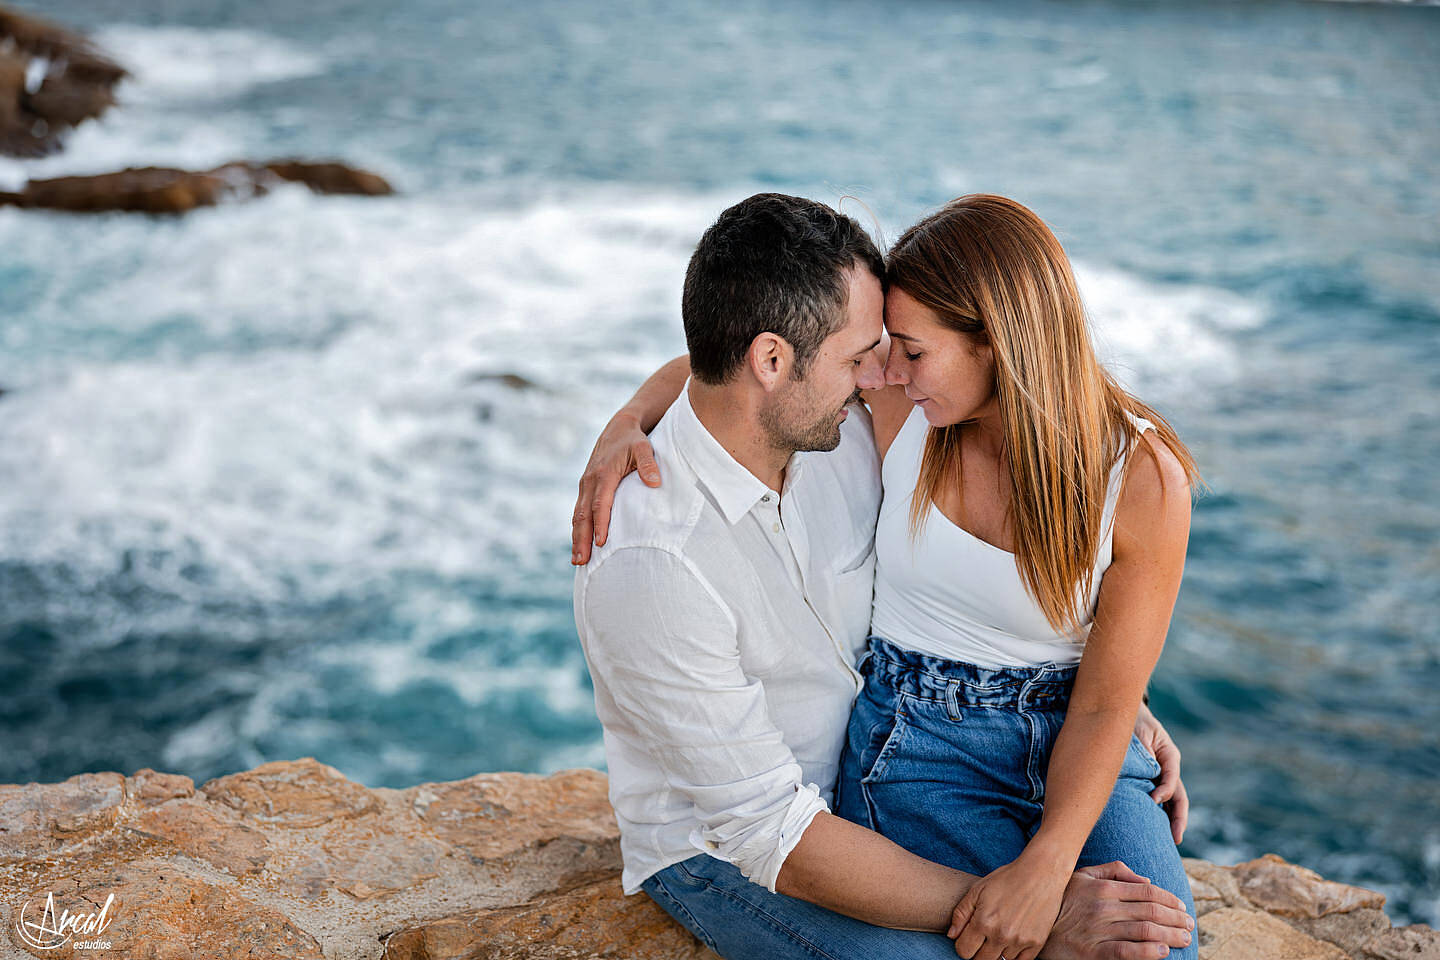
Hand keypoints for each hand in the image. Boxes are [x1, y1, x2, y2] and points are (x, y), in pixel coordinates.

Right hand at [571, 411, 659, 564]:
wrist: (619, 428)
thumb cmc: (634, 441)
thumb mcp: (644, 448)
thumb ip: (649, 464)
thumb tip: (654, 483)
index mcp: (604, 473)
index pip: (601, 503)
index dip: (601, 524)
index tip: (601, 543)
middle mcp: (590, 480)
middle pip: (584, 514)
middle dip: (582, 539)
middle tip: (582, 561)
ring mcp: (585, 484)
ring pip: (578, 515)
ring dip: (576, 538)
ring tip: (578, 561)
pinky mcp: (585, 488)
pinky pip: (579, 511)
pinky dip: (577, 529)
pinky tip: (579, 545)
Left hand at [948, 855, 1069, 959]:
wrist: (1040, 874)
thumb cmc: (1007, 879)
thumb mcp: (977, 890)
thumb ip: (960, 914)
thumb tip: (952, 936)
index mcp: (983, 921)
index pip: (964, 951)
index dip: (963, 945)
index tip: (968, 936)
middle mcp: (1001, 935)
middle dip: (978, 950)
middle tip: (983, 936)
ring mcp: (1020, 941)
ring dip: (997, 950)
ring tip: (1001, 931)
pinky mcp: (1036, 943)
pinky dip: (1014, 955)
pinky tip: (1013, 940)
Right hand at [1039, 861, 1193, 959]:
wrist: (1035, 929)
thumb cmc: (1062, 901)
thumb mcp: (1082, 876)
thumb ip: (1112, 871)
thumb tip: (1144, 879)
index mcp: (1104, 888)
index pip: (1147, 891)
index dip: (1170, 899)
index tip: (1182, 907)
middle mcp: (1104, 907)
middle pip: (1151, 911)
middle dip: (1176, 919)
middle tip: (1190, 925)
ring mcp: (1099, 931)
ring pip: (1145, 931)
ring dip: (1170, 936)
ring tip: (1184, 939)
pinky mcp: (1094, 953)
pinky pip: (1127, 952)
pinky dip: (1149, 952)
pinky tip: (1163, 952)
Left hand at [1133, 704, 1187, 843]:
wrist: (1124, 716)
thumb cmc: (1132, 724)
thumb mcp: (1141, 735)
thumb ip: (1144, 754)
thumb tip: (1147, 782)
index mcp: (1169, 756)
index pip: (1172, 777)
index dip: (1164, 790)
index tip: (1153, 800)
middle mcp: (1169, 769)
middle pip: (1178, 797)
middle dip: (1178, 819)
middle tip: (1176, 839)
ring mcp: (1162, 777)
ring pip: (1171, 803)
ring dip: (1171, 822)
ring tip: (1169, 843)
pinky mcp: (1151, 782)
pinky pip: (1158, 801)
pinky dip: (1159, 816)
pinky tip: (1155, 831)